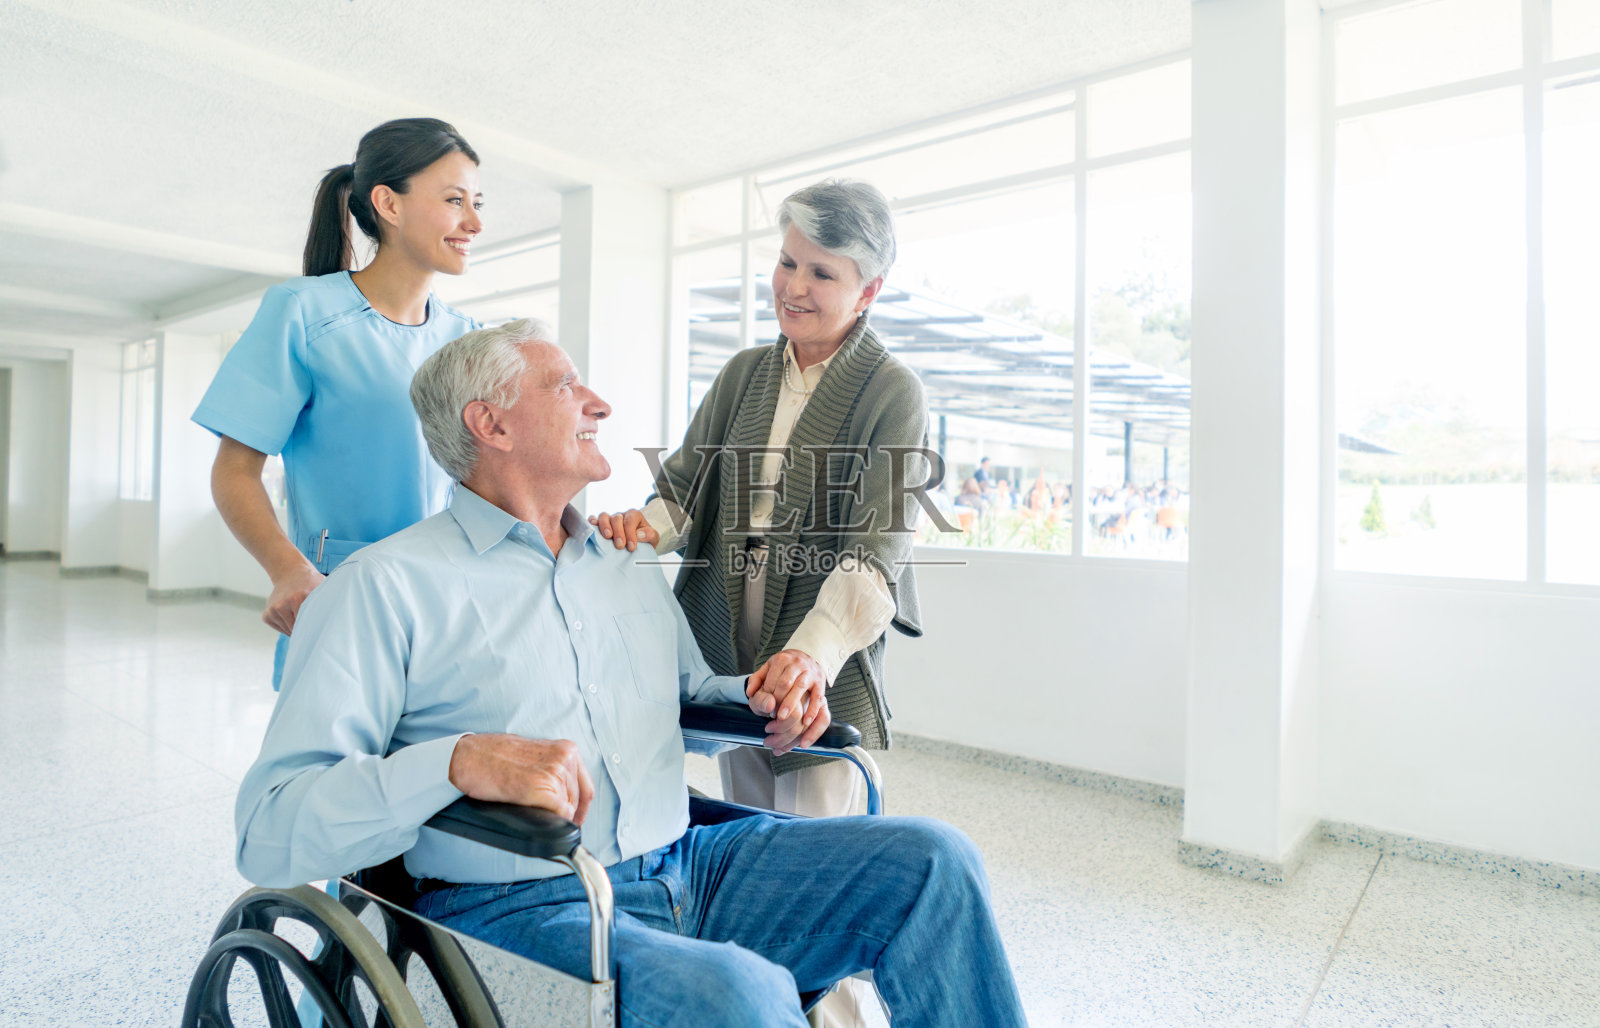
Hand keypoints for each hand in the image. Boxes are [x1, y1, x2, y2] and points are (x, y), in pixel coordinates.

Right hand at [263, 563, 324, 634]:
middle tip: (314, 623)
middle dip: (306, 629)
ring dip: (296, 627)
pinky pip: (280, 628)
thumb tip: (338, 620)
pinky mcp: (267, 615)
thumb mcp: (322, 588)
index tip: (321, 631)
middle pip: (297, 629)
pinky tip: (291, 614)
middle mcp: (282, 605)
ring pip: (288, 631)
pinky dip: (287, 626)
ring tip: (301, 613)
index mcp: (297, 598)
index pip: (307, 624)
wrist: (290, 572)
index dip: (315, 629)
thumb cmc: (310, 582)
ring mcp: (273, 610)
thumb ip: (329, 602)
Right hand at [447, 734, 594, 824]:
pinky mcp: (542, 787)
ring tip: (532, 811)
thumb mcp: (535, 756)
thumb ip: (553, 770)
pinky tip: (536, 816)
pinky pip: (560, 814)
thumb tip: (565, 798)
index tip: (574, 819)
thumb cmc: (493, 757)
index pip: (586, 787)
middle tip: (547, 819)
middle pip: (577, 801)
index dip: (581, 809)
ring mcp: (555, 772)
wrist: (468, 757)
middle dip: (565, 814)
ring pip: (568, 809)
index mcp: (566, 749)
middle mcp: (565, 758)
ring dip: (553, 816)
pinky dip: (552, 822)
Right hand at [589, 509, 658, 551]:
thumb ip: (649, 534)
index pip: (630, 521)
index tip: (631, 547)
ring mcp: (610, 519)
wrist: (639, 543)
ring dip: (605, 526)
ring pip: (604, 516)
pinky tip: (592, 527)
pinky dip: (592, 522)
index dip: (630, 534)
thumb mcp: (653, 537)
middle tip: (620, 546)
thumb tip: (639, 534)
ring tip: (607, 537)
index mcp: (634, 515)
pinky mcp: (601, 525)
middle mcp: (621, 515)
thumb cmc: (645, 539)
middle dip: (618, 532)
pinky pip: (595, 519)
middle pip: (617, 518)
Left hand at [746, 650, 830, 755]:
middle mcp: (797, 664)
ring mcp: (810, 672)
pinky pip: (817, 696)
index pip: (772, 679)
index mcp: (782, 659)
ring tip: (781, 718)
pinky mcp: (820, 682)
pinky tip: (805, 721)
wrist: (807, 656)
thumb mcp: (768, 668)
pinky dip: (812, 709)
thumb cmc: (784, 667)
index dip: (767, 695)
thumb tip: (749, 693)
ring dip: (791, 704)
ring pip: (800, 688)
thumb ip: (757, 679)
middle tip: (771, 715)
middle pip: (785, 683)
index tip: (765, 707)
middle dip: (777, 700)